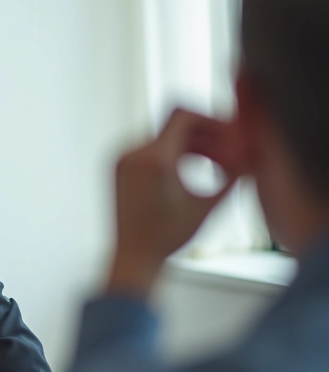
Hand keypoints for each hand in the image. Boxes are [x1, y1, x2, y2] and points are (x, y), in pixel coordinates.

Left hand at [108, 109, 246, 295]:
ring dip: (191, 145)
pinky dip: (172, 153)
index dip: (209, 119)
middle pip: (175, 126)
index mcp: (154, 159)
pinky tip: (192, 169)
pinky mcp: (117, 166)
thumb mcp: (208, 204)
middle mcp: (132, 153)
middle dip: (206, 136)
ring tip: (215, 165)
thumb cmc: (170, 236)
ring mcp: (121, 158)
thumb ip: (233, 174)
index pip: (182, 116)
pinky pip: (149, 147)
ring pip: (163, 136)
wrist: (133, 255)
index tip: (228, 132)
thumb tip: (256, 154)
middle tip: (229, 152)